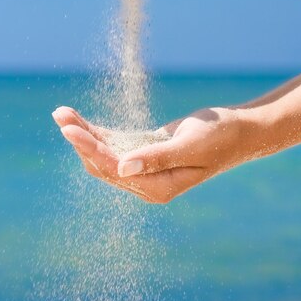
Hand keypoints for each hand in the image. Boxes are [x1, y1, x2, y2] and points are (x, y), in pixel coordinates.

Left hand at [52, 105, 256, 203]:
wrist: (240, 131)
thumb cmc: (221, 137)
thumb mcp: (190, 145)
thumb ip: (157, 158)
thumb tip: (122, 168)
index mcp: (158, 187)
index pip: (114, 169)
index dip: (90, 148)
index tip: (69, 128)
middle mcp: (148, 183)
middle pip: (103, 164)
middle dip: (81, 140)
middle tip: (59, 115)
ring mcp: (146, 169)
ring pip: (106, 154)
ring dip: (85, 134)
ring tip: (62, 113)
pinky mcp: (146, 153)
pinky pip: (116, 144)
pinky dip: (99, 132)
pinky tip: (81, 120)